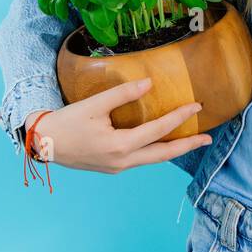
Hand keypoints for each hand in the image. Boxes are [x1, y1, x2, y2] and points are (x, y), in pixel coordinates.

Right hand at [23, 78, 210, 173]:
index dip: (179, 117)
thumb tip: (149, 83)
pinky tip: (162, 142)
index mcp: (120, 147)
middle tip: (208, 138)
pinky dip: (156, 151)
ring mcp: (117, 167)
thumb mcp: (94, 105)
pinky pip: (141, 159)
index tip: (197, 107)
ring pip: (152, 159)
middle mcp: (122, 161)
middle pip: (163, 155)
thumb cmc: (66, 123)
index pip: (158, 131)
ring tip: (191, 140)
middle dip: (187, 146)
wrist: (42, 144)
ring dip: (173, 150)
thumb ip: (122, 94)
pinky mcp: (112, 167)